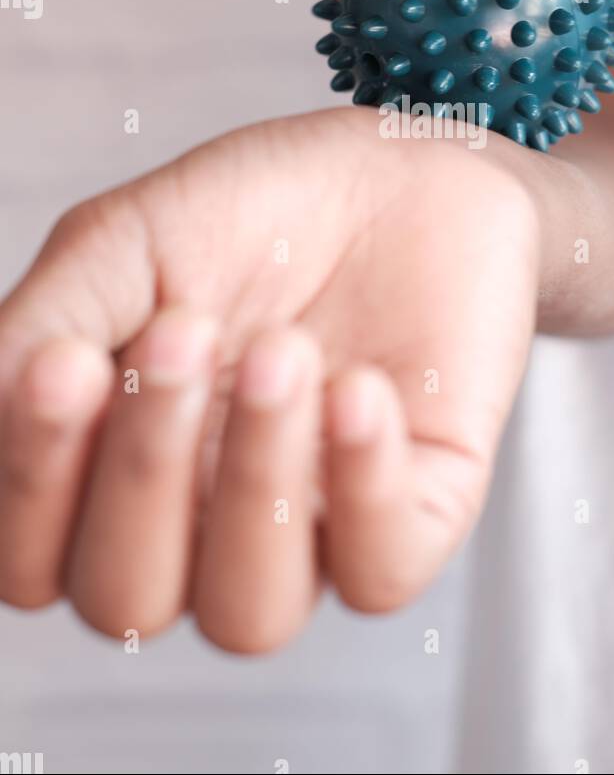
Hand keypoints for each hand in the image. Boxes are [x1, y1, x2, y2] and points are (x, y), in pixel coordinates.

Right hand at [0, 110, 537, 651]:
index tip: (68, 360)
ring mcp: (307, 530)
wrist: (403, 160)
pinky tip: (360, 386)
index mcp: (111, 471)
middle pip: (129, 601)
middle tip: (183, 331)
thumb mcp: (124, 245)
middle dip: (145, 471)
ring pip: (248, 613)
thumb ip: (41, 325)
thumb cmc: (258, 209)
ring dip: (254, 480)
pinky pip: (377, 573)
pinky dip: (364, 485)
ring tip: (285, 349)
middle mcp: (199, 525)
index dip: (34, 481)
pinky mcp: (414, 513)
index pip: (31, 557)